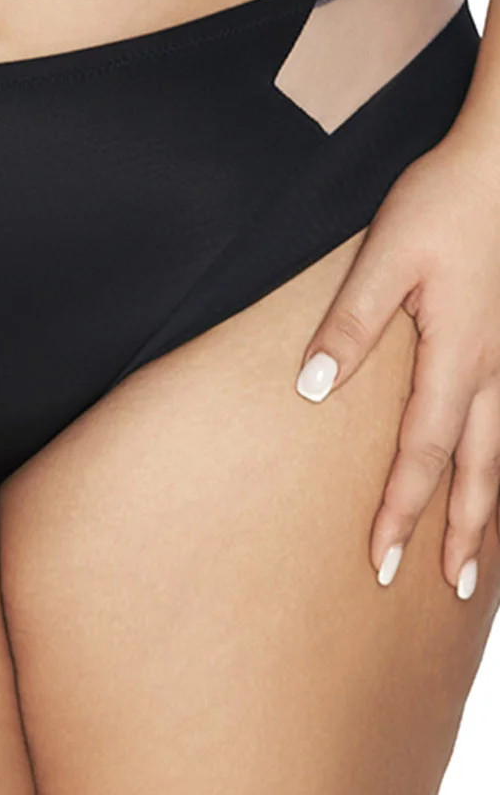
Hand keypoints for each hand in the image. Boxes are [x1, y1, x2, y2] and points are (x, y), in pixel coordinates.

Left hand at [294, 124, 499, 599]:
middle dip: (462, 536)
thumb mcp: (385, 258)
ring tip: (478, 558)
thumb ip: (350, 325)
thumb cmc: (444, 203)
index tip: (380, 563)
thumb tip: (313, 388)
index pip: (422, 456)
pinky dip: (498, 461)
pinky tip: (491, 473)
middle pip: (478, 472)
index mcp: (457, 360)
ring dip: (490, 508)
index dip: (401, 512)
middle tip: (451, 591)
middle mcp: (493, 371)